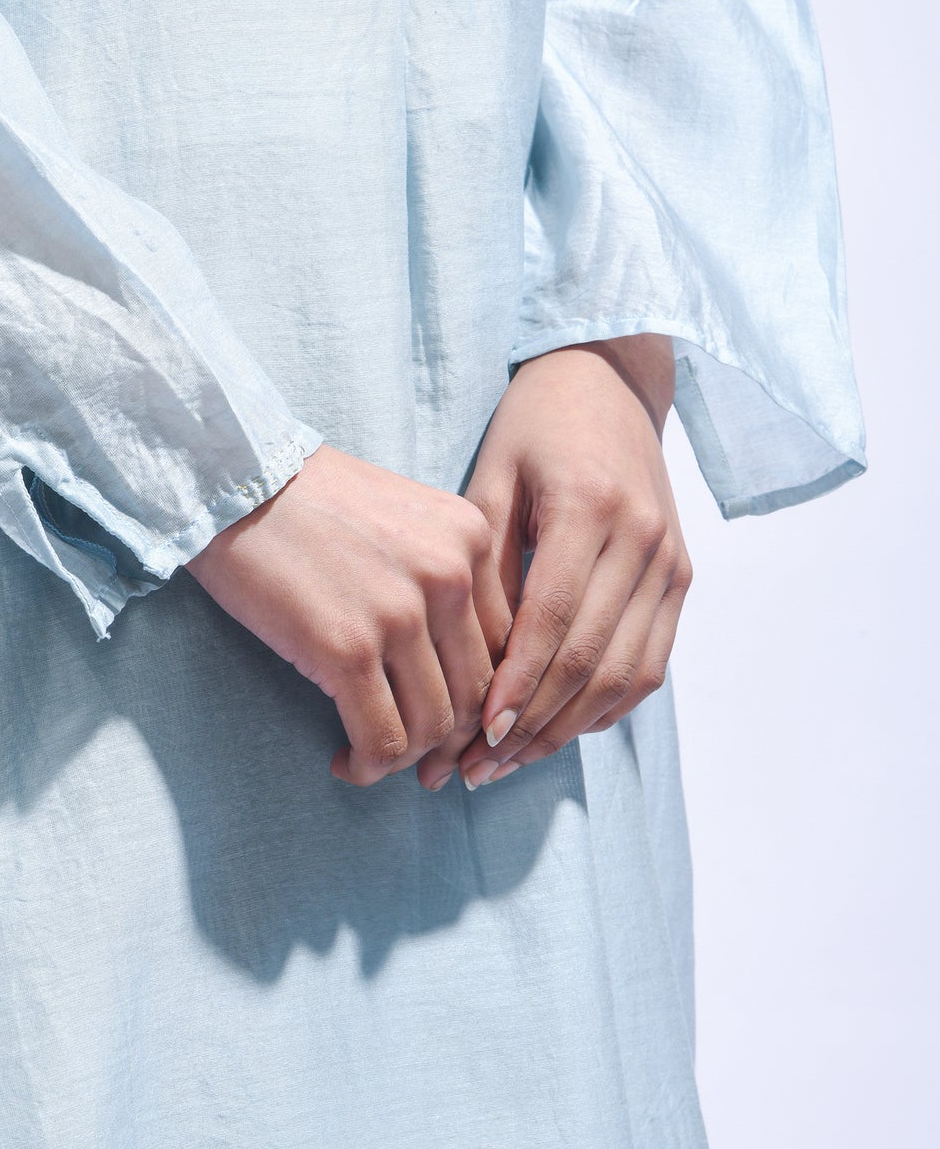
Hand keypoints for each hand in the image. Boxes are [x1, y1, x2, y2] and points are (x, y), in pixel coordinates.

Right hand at [185, 443, 512, 785]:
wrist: (235, 481)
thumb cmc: (309, 501)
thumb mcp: (406, 517)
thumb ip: (445, 573)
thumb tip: (455, 661)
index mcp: (471, 539)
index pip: (505, 645)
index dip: (485, 700)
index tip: (453, 723)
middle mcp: (451, 575)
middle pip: (480, 692)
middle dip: (453, 742)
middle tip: (421, 762)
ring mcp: (401, 614)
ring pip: (435, 724)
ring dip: (408, 760)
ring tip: (374, 758)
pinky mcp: (347, 649)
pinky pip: (383, 738)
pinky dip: (370, 766)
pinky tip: (346, 763)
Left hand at [415, 337, 691, 790]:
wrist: (608, 380)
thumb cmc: (532, 427)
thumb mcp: (491, 477)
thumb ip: (484, 566)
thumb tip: (467, 664)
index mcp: (591, 507)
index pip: (554, 619)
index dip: (517, 685)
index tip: (477, 734)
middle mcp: (644, 538)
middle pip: (591, 658)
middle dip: (533, 725)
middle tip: (477, 768)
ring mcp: (672, 561)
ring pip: (626, 673)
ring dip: (567, 729)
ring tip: (509, 764)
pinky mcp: (682, 577)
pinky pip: (651, 662)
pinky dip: (607, 706)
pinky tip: (559, 731)